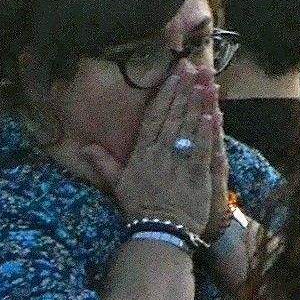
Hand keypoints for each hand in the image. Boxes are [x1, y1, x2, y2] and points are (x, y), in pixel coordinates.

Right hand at [66, 63, 223, 232]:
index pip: (154, 116)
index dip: (165, 93)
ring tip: (207, 81)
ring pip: (189, 127)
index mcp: (142, 152)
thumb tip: (86, 147)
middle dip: (184, 90)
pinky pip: (202, 148)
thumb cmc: (139, 208)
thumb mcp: (118, 184)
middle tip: (194, 67)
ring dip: (198, 102)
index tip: (174, 74)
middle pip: (173, 115)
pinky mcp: (196, 174)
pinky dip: (208, 130)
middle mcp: (159, 153)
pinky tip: (213, 113)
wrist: (158, 232)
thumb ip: (104, 163)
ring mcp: (178, 162)